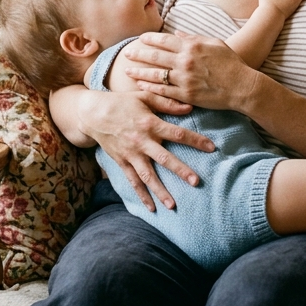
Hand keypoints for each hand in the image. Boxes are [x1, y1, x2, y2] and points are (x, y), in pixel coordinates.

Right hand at [75, 88, 213, 211]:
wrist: (92, 113)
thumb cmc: (121, 102)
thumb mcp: (144, 97)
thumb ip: (167, 103)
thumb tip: (189, 108)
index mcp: (150, 124)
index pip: (177, 134)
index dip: (196, 141)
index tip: (212, 148)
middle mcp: (141, 142)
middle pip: (164, 159)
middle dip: (181, 171)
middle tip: (196, 182)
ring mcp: (131, 154)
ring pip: (148, 176)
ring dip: (161, 191)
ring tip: (173, 206)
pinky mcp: (122, 162)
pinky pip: (133, 181)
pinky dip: (142, 195)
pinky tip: (152, 208)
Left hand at [123, 31, 261, 112]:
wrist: (242, 86)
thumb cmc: (231, 63)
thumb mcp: (215, 43)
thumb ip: (194, 38)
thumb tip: (177, 34)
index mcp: (192, 46)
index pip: (164, 40)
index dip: (150, 38)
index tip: (140, 38)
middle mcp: (185, 61)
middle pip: (155, 56)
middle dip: (138, 54)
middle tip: (126, 53)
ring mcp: (184, 79)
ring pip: (155, 74)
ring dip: (139, 72)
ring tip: (127, 71)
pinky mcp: (186, 95)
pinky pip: (163, 91)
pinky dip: (150, 88)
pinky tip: (141, 85)